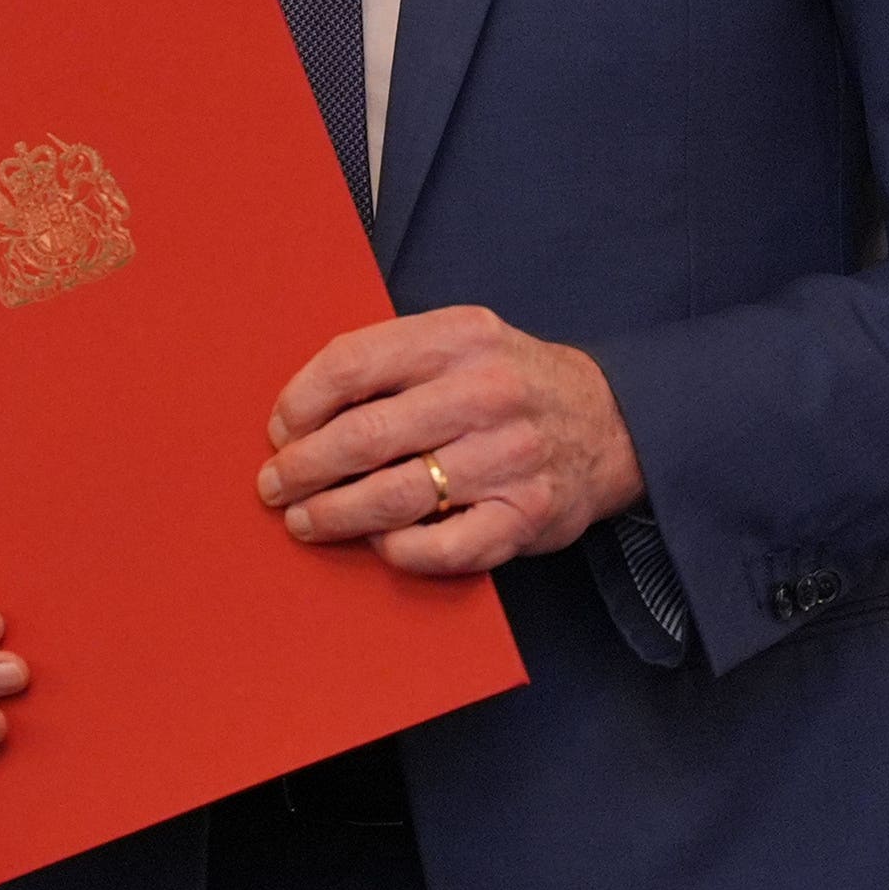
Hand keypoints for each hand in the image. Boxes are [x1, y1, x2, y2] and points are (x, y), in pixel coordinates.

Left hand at [257, 306, 643, 574]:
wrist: (613, 423)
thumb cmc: (509, 382)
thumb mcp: (460, 341)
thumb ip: (392, 360)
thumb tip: (300, 412)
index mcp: (457, 338)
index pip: (352, 364)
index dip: (300, 402)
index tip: (279, 430)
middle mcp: (484, 393)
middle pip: (364, 436)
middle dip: (304, 468)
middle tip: (274, 486)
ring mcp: (508, 457)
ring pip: (395, 496)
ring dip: (335, 514)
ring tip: (305, 521)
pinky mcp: (526, 516)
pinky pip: (444, 548)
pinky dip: (400, 551)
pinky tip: (379, 544)